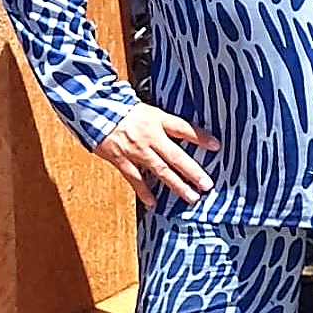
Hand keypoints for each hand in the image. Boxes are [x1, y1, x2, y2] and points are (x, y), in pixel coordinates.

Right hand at [94, 104, 219, 205]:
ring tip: (191, 197)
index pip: (185, 128)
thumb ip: (165, 123)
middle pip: (176, 156)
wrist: (95, 111)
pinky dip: (144, 192)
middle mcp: (150, 136)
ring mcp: (136, 150)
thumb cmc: (122, 109)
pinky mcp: (121, 160)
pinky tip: (153, 203)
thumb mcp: (149, 110)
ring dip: (176, 185)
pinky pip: (135, 179)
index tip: (217, 146)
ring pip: (160, 170)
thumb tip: (183, 133)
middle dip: (193, 171)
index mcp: (158, 120)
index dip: (202, 137)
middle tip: (207, 184)